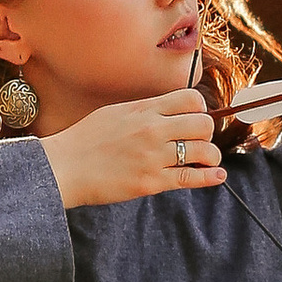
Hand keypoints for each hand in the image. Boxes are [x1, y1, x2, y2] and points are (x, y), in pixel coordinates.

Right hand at [39, 88, 222, 208]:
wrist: (64, 167)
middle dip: (207, 134)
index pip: (191, 99)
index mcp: (144, 109)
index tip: (195, 119)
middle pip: (204, 124)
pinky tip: (217, 176)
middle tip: (199, 142)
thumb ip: (144, 110)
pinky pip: (191, 178)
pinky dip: (209, 178)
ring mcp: (154, 156)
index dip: (200, 109)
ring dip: (210, 157)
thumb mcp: (115, 112)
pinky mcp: (151, 182)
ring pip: (203, 152)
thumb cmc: (85, 140)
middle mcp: (153, 129)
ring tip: (207, 161)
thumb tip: (168, 110)